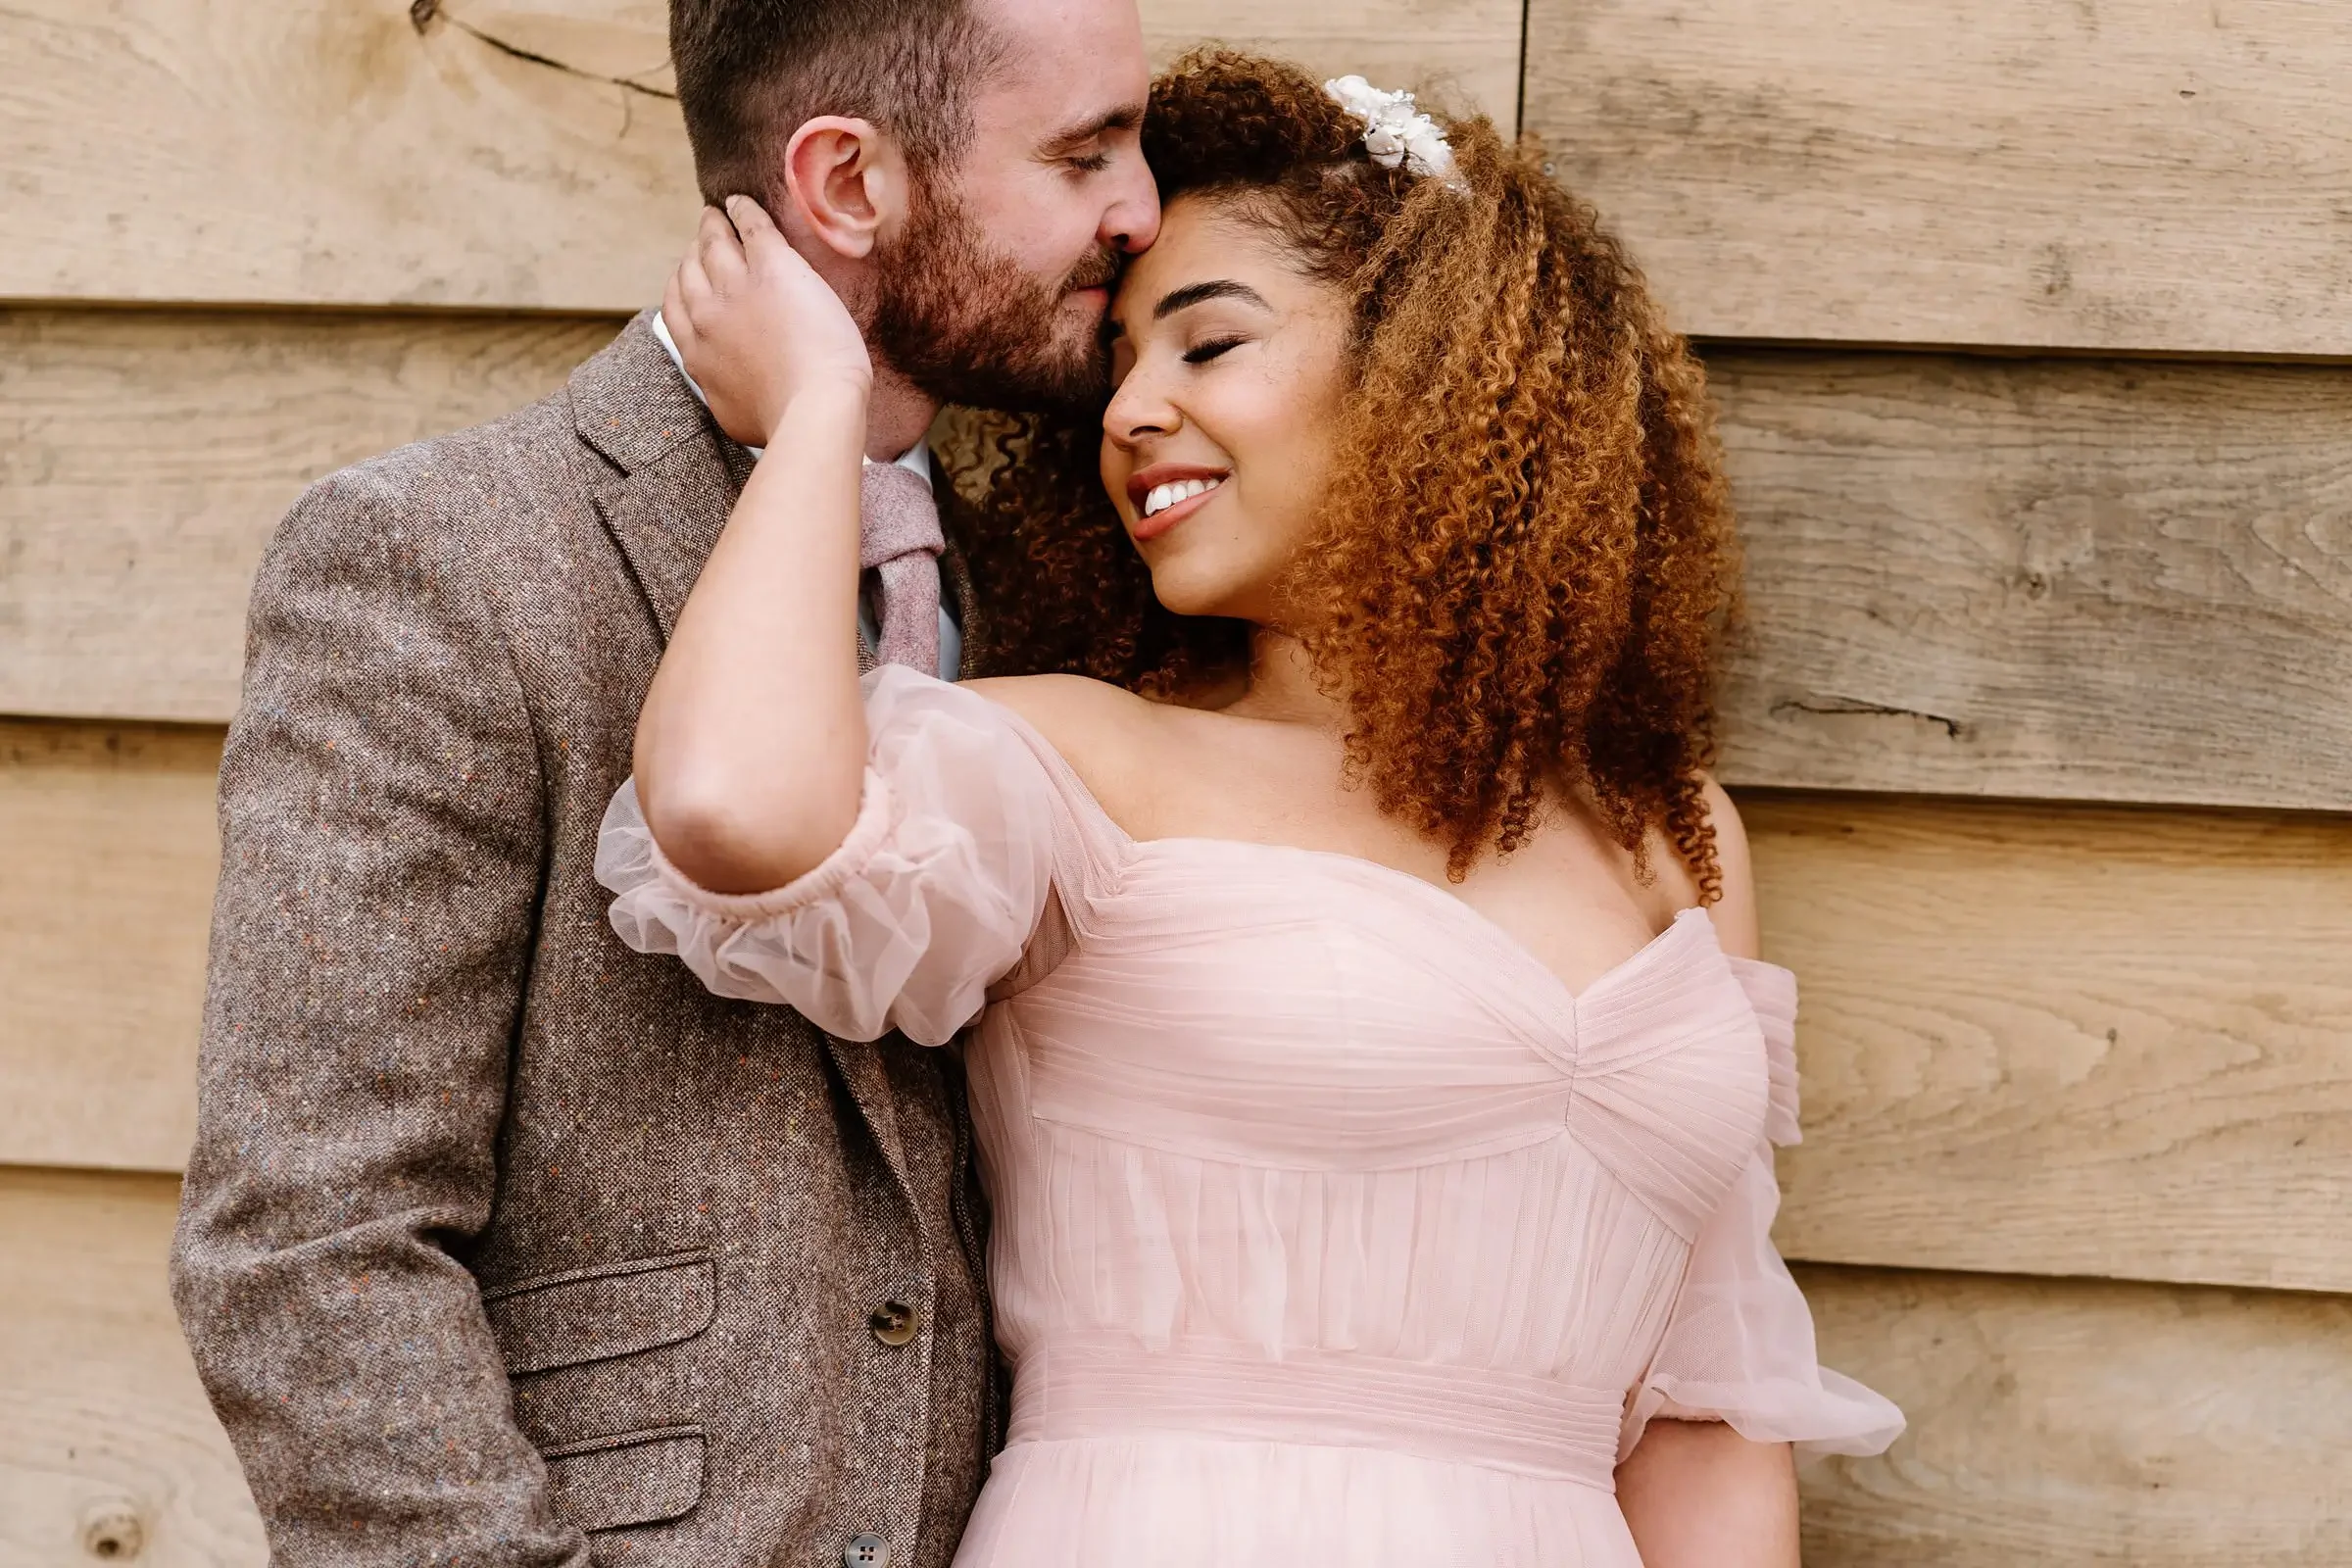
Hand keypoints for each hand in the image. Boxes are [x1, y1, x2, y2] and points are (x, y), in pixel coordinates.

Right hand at [664, 196, 871, 447]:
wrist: (814, 405)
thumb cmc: (782, 422)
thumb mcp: (731, 414)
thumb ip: (717, 388)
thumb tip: (717, 380)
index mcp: (696, 349)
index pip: (675, 305)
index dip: (681, 285)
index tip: (688, 277)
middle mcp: (708, 312)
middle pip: (690, 269)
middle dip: (694, 252)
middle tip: (703, 239)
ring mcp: (738, 286)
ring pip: (714, 242)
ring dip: (712, 225)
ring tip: (715, 215)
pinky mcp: (774, 266)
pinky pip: (751, 226)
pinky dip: (741, 209)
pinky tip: (738, 201)